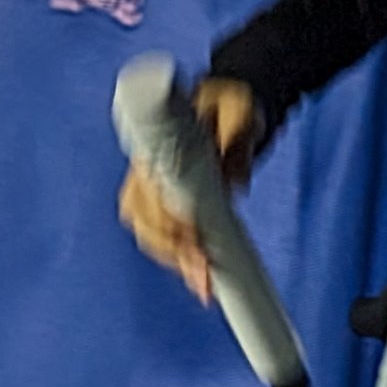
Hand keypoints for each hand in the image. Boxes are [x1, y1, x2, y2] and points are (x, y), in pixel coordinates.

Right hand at [116, 75, 262, 304]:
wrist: (231, 103)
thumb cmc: (233, 103)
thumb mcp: (242, 112)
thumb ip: (239, 143)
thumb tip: (237, 185)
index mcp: (157, 144)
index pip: (150, 191)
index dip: (167, 222)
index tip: (190, 243)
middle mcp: (148, 167)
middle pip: (145, 219)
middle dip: (172, 251)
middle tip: (203, 276)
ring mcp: (153, 183)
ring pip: (148, 231)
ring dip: (173, 259)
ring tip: (202, 284)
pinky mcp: (165, 197)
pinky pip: (161, 232)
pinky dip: (177, 256)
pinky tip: (197, 276)